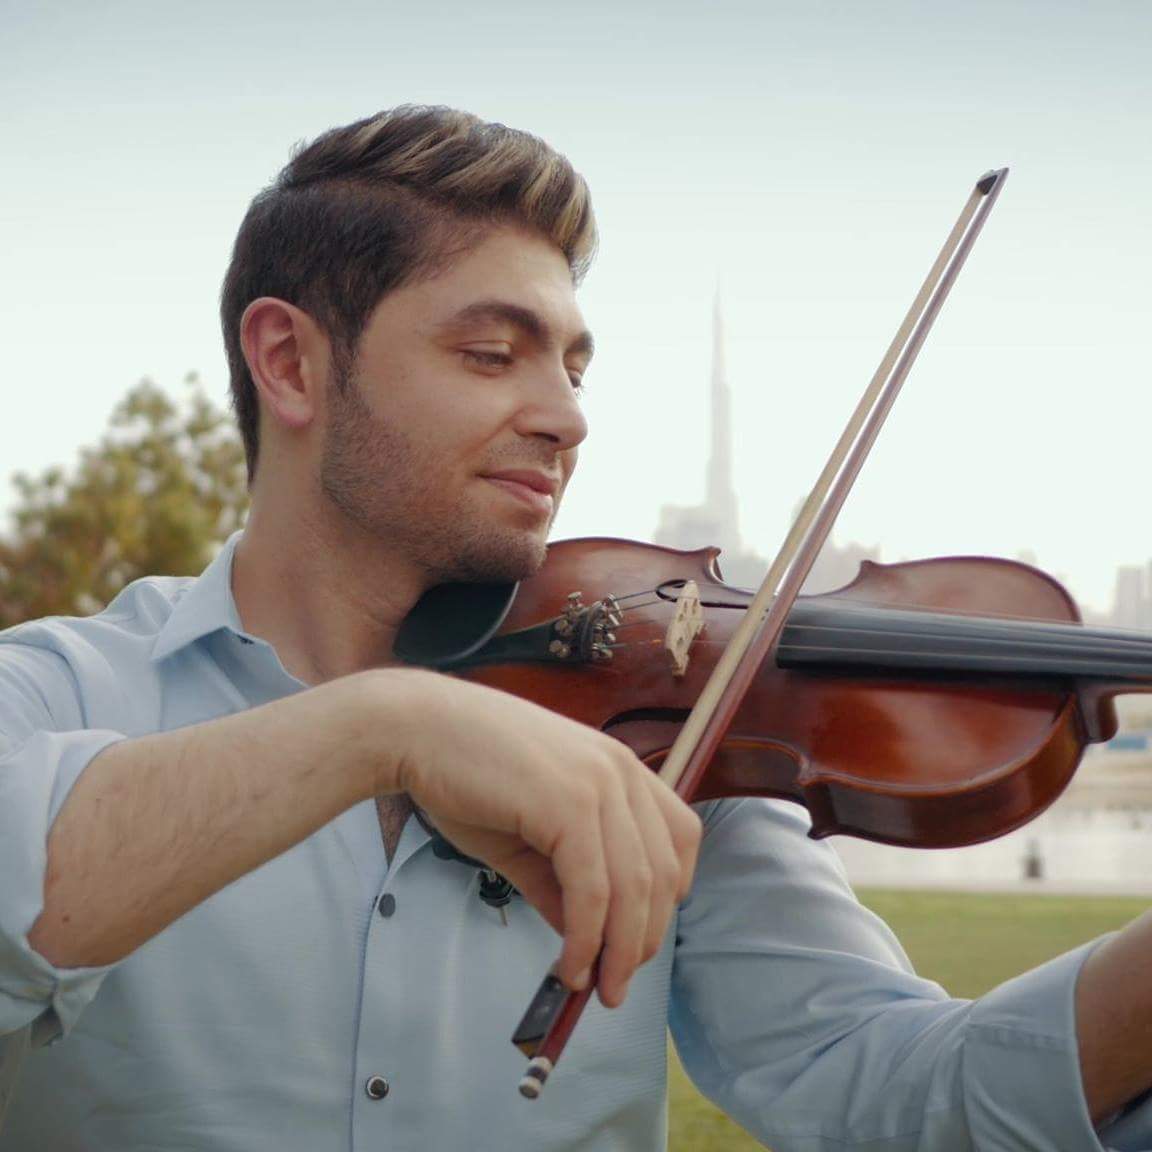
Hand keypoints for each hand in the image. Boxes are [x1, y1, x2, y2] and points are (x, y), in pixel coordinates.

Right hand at [382, 670, 701, 1006]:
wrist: (416, 731)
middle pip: (663, 872)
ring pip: (633, 887)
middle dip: (643, 938)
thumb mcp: (528, 835)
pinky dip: (587, 938)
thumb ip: (561, 883)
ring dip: (619, 951)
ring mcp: (599, 784)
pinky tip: (570, 966)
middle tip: (615, 984)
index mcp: (621, 768)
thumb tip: (587, 939)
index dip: (666, 895)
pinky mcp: (570, 803)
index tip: (637, 938)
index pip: (680, 837)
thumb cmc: (466, 775)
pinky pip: (594, 889)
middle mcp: (622, 770)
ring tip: (594, 988)